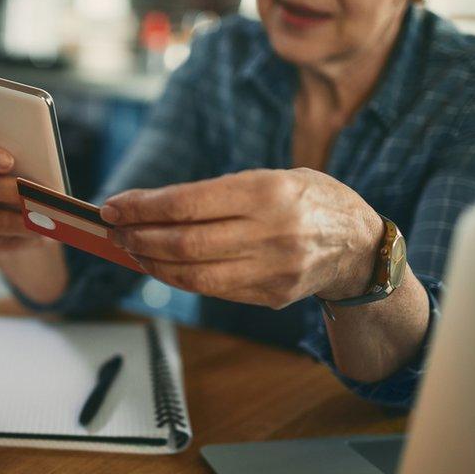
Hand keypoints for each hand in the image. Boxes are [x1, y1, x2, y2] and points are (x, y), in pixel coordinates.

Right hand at [0, 130, 45, 255]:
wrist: (7, 210)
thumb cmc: (14, 173)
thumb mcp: (16, 159)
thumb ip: (21, 159)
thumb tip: (46, 175)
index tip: (8, 161)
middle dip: (12, 193)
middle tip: (43, 199)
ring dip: (25, 222)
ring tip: (53, 223)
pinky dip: (21, 240)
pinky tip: (41, 237)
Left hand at [100, 168, 383, 308]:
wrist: (360, 247)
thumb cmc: (308, 201)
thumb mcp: (274, 177)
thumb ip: (219, 193)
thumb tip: (153, 209)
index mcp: (268, 192)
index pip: (188, 203)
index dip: (143, 207)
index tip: (115, 205)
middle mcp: (271, 232)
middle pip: (184, 242)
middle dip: (139, 236)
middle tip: (114, 229)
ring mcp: (271, 269)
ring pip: (193, 274)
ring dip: (151, 263)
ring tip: (130, 248)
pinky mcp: (270, 296)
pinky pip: (211, 289)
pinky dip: (177, 279)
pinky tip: (159, 266)